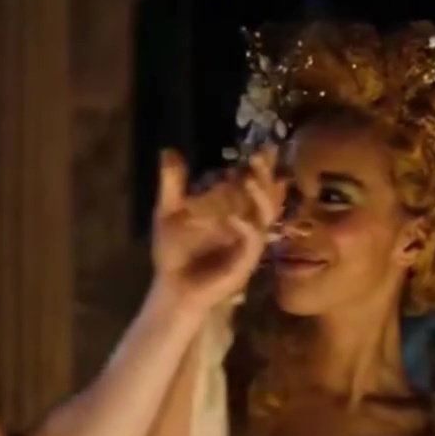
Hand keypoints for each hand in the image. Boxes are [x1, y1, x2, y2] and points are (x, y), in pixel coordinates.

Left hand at [150, 146, 283, 309]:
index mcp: (232, 210)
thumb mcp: (168, 212)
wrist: (173, 287)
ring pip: (265, 217)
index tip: (260, 148)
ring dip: (261, 197)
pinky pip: (253, 242)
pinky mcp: (244, 262)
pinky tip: (232, 218)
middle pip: (266, 196)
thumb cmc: (175, 252)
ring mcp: (247, 244)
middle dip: (265, 176)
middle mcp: (245, 224)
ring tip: (248, 180)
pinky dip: (245, 228)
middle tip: (258, 157)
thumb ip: (171, 184)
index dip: (259, 167)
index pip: (252, 184)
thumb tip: (168, 151)